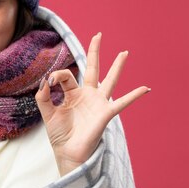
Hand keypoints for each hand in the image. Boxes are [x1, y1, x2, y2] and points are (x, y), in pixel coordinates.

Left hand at [35, 32, 149, 175]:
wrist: (68, 153)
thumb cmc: (59, 135)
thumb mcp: (47, 113)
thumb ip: (42, 97)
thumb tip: (44, 80)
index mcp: (72, 93)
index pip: (65, 75)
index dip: (56, 76)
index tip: (48, 83)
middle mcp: (87, 95)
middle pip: (92, 68)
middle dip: (94, 52)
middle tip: (98, 35)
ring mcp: (98, 103)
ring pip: (109, 80)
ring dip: (117, 66)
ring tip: (124, 52)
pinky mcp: (105, 114)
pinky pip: (122, 103)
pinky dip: (134, 95)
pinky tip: (146, 88)